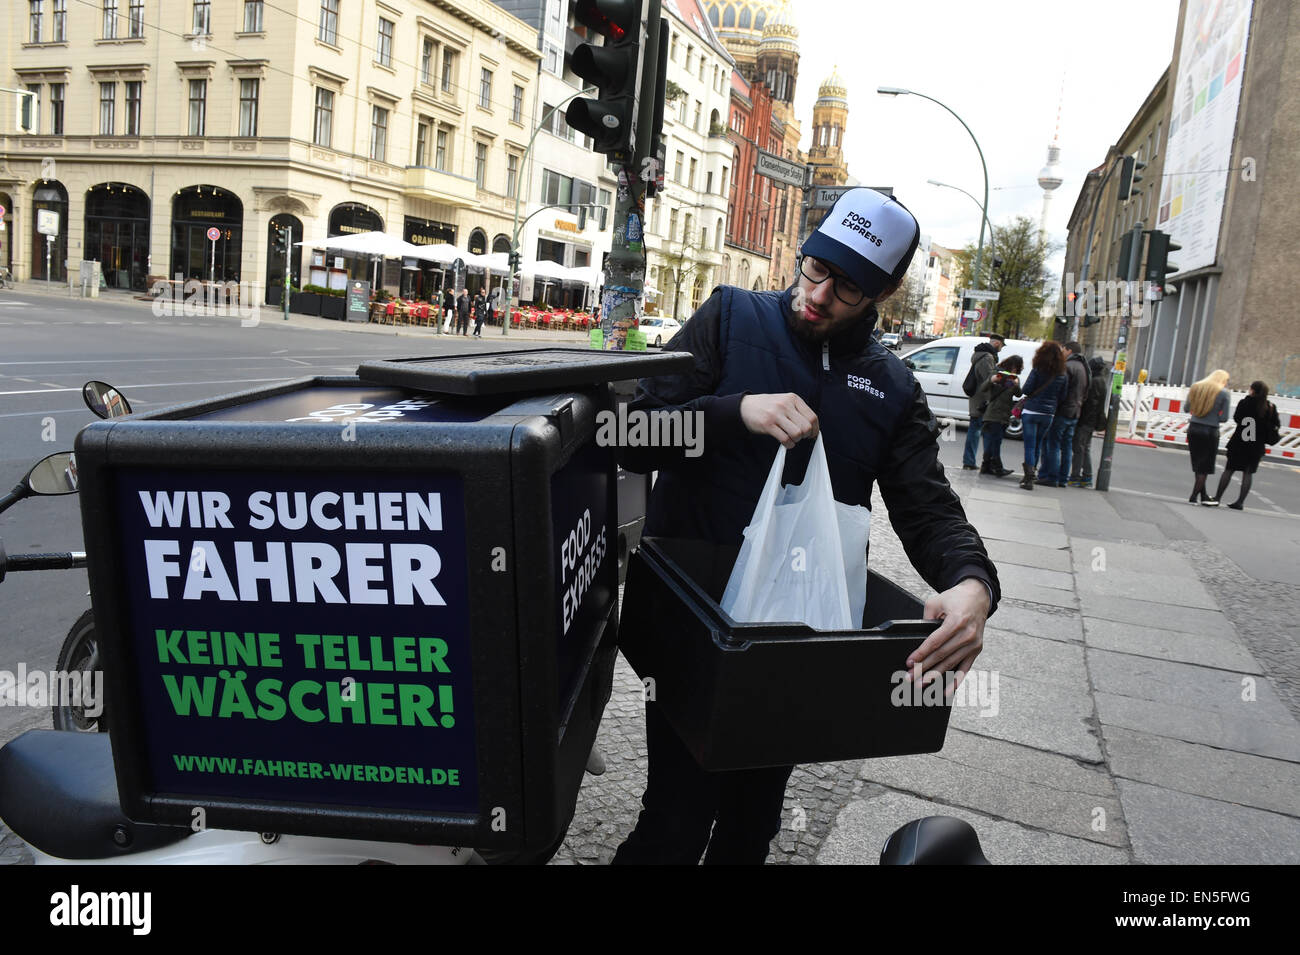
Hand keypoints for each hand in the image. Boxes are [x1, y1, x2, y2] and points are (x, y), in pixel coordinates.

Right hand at [740, 393, 818, 448]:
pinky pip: (785, 439)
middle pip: (806, 426)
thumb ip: (797, 411)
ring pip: (797, 433)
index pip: (812, 416)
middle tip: (800, 437)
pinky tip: (786, 443)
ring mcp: (776, 414)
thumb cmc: (766, 406)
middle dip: (806, 436)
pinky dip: (788, 444)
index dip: (815, 429)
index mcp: (792, 398)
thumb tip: (812, 427)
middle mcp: (785, 405)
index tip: (813, 434)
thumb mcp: (784, 401)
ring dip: (796, 440)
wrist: (745, 406)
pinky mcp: (768, 424)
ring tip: (791, 439)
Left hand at [906, 579, 988, 698]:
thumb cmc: (955, 599)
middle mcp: (967, 634)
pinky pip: (965, 668)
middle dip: (924, 668)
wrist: (978, 597)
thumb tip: (918, 641)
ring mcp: (974, 644)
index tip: (910, 663)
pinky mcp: (977, 650)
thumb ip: (926, 619)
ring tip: (922, 683)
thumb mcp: (936, 602)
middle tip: (910, 677)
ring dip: (935, 676)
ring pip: (951, 664)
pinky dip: (956, 681)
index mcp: (956, 621)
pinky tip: (946, 691)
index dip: (921, 654)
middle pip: (941, 655)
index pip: (935, 642)